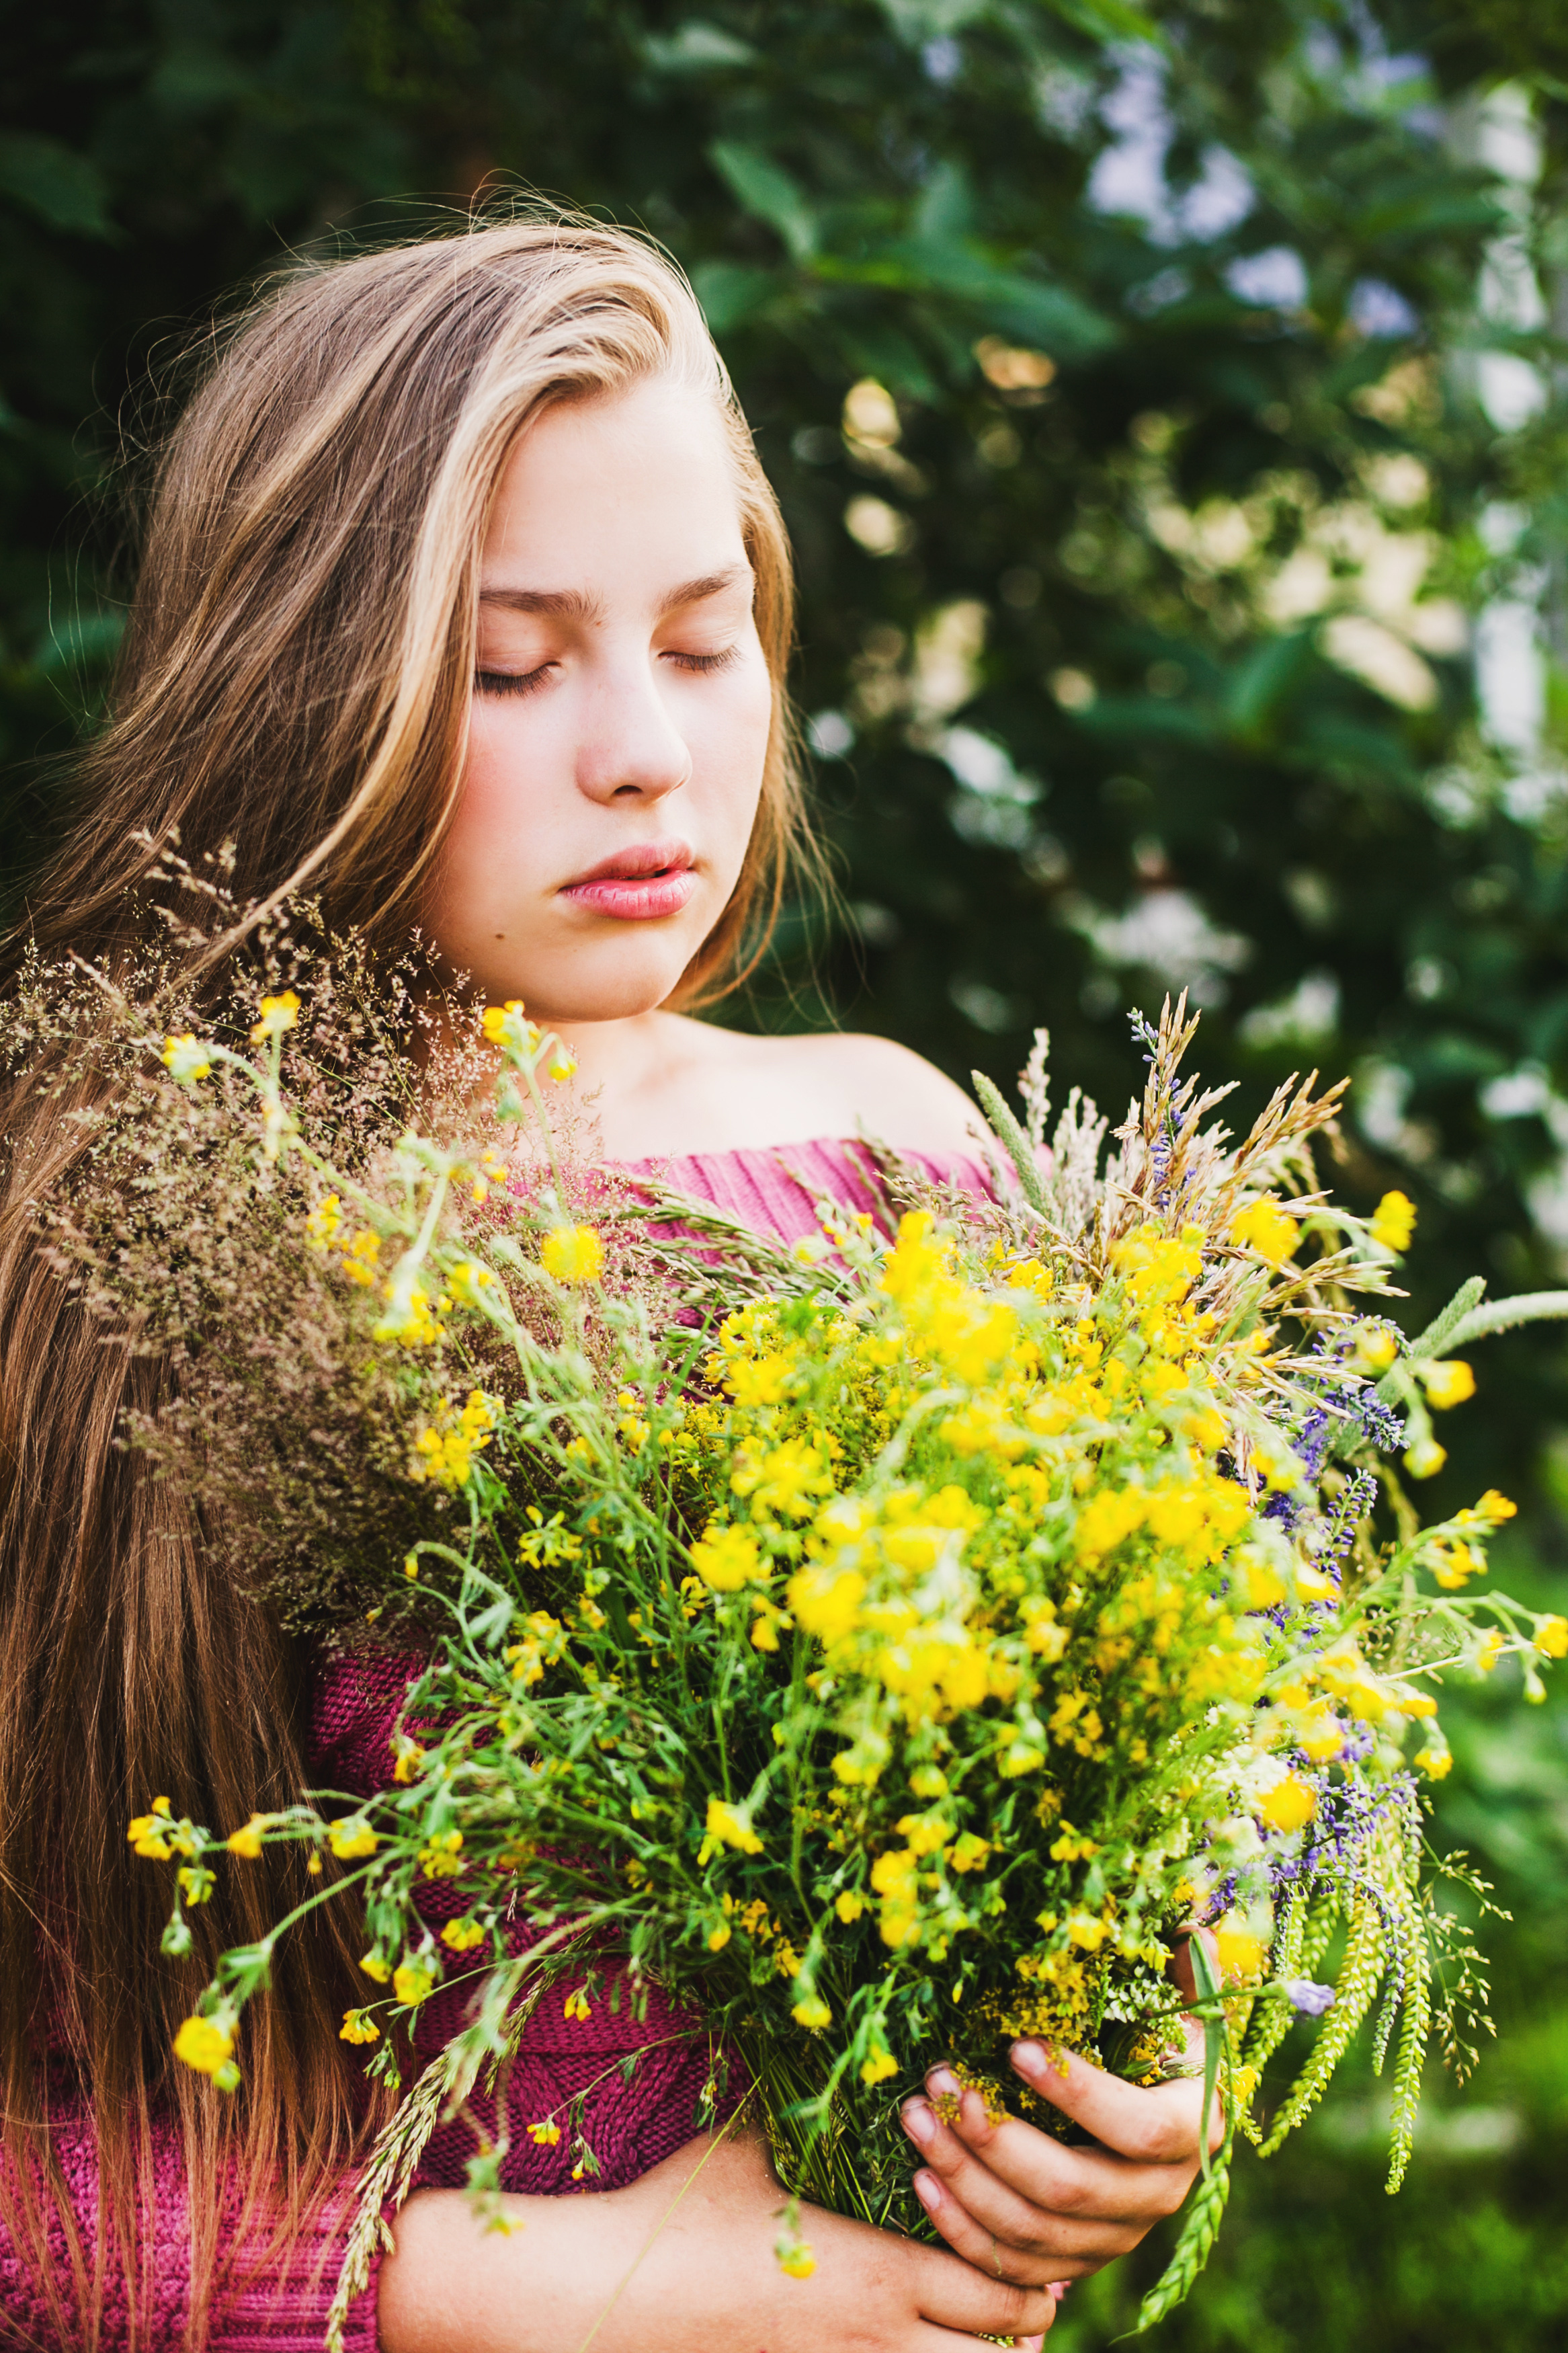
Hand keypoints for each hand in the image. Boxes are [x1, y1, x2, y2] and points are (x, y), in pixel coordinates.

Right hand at [379, 2123, 1058, 2352]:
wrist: (609, 2299)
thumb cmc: (681, 2214)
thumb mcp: (748, 2142)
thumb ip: (791, 2095)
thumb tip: (815, 2023)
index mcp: (877, 2272)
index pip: (994, 2293)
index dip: (1029, 2281)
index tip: (1041, 2256)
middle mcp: (873, 2337)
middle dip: (1021, 2328)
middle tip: (1034, 2297)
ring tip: (990, 2335)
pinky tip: (916, 2348)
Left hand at [898, 1935, 1224, 2289]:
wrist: (1159, 2128)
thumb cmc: (1160, 2047)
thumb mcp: (1181, 2008)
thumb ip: (1188, 1971)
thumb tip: (1192, 1926)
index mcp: (1190, 2132)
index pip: (1138, 2129)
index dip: (1078, 2095)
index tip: (1015, 2047)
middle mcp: (1157, 2197)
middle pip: (1071, 2190)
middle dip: (996, 2139)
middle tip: (940, 2082)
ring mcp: (1113, 2239)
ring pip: (1033, 2232)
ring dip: (965, 2176)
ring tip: (915, 2116)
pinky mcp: (1073, 2264)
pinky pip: (1012, 2267)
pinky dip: (961, 2230)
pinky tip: (920, 2179)